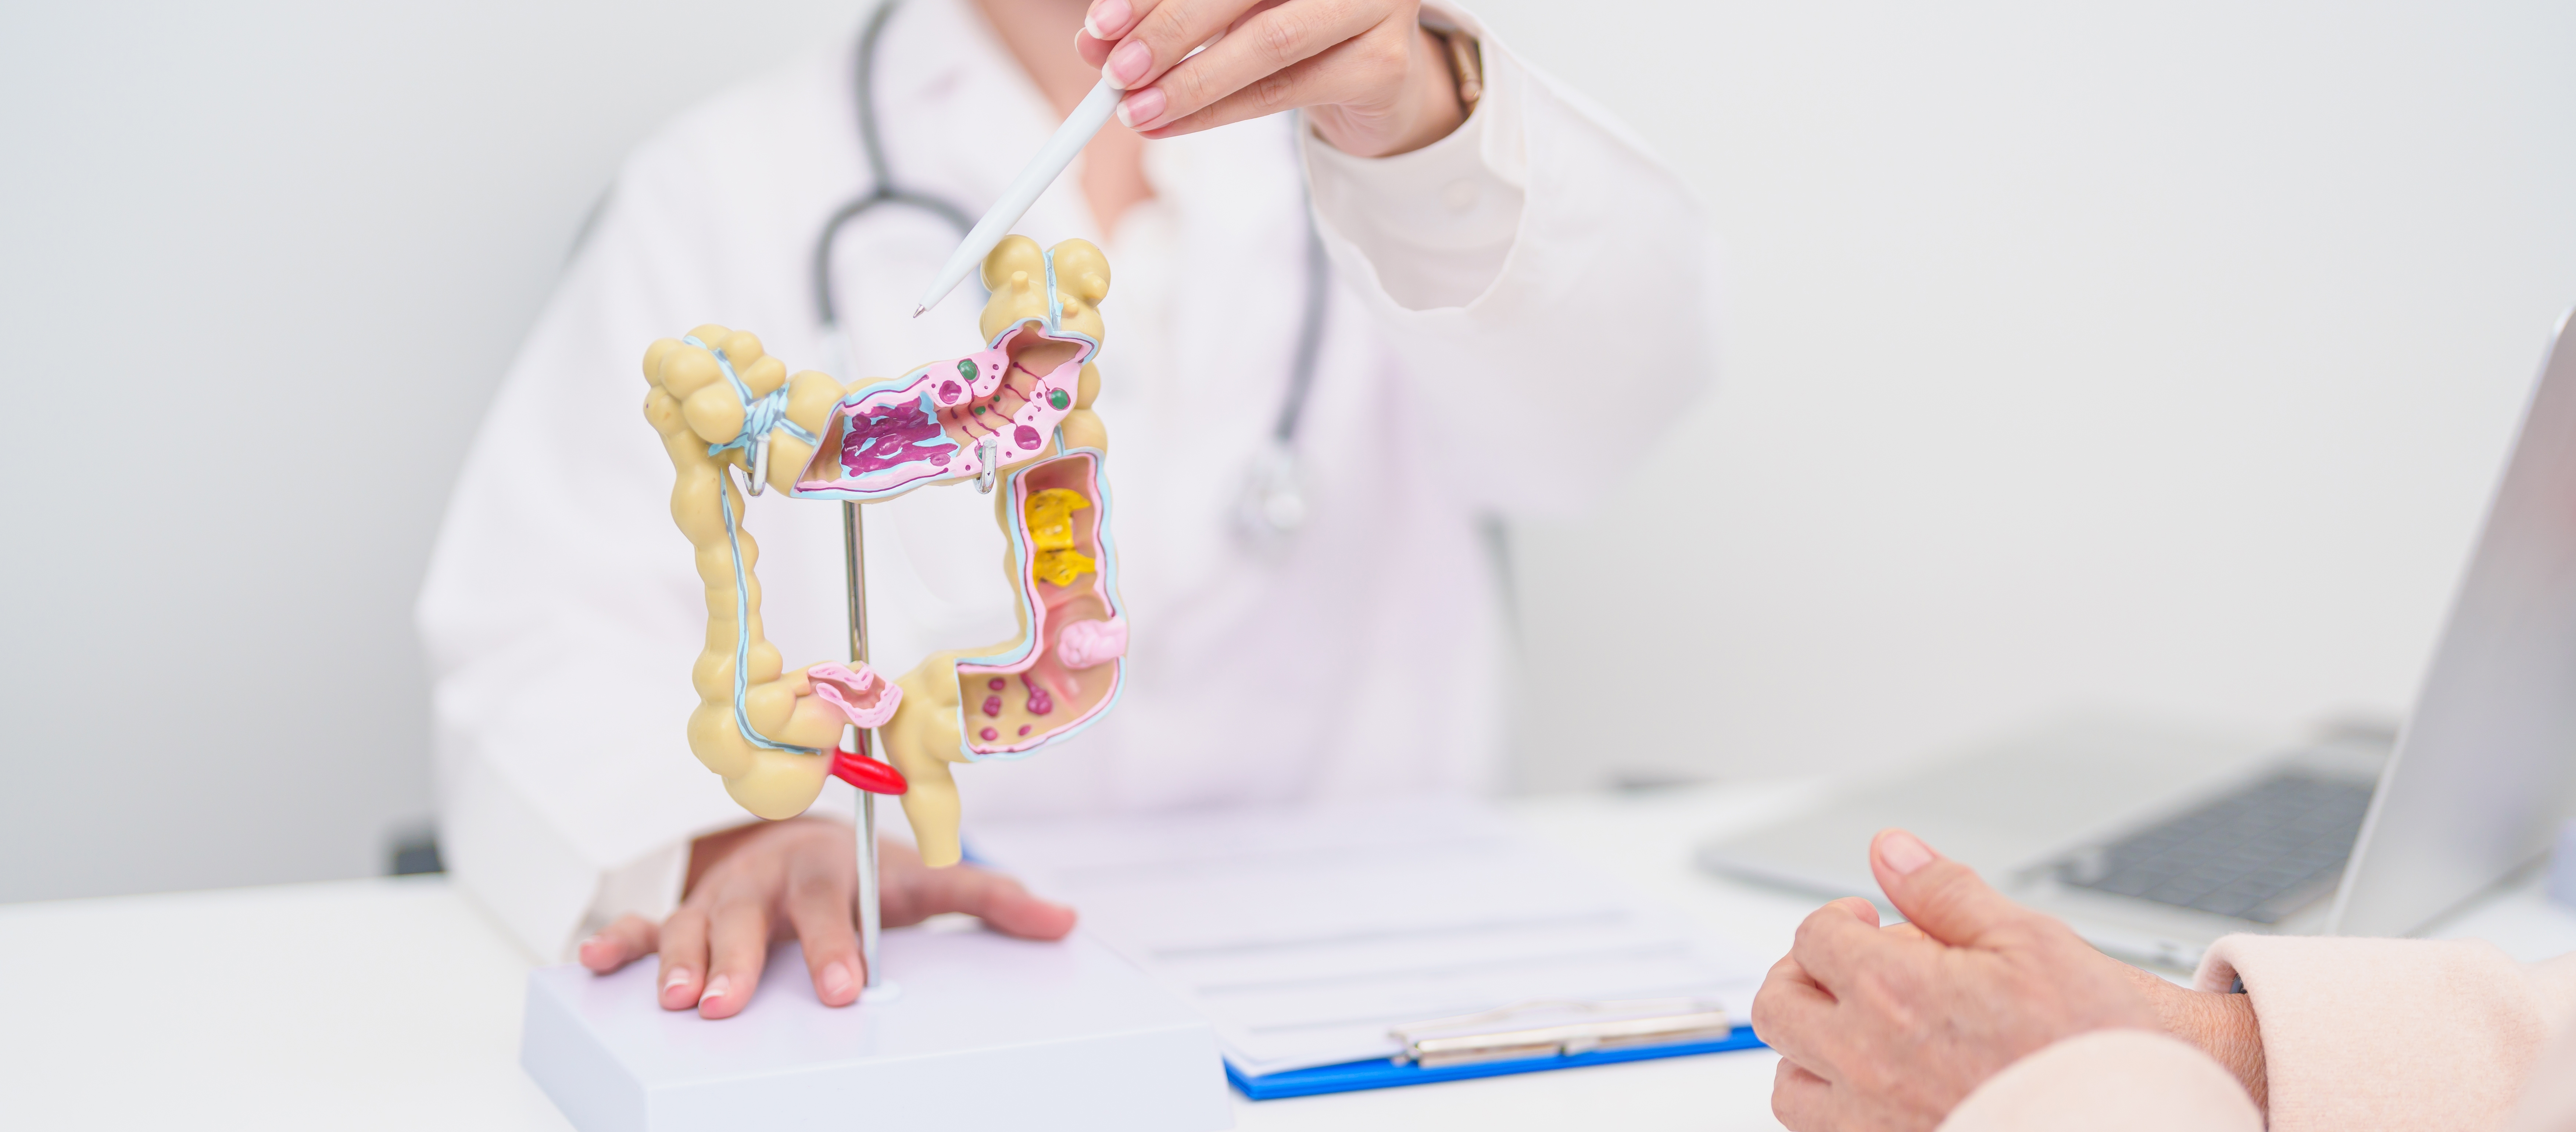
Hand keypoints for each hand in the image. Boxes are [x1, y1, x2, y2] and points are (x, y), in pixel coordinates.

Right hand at [575, 818, 1076, 1018]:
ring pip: (691, 924)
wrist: (805, 839)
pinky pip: (642, 923)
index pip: (833, 910)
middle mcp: (767, 882)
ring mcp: (719, 896)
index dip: (836, 947)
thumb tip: (1064, 922)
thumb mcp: (925, 883)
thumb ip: (989, 902)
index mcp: (827, 872)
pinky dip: (618, 942)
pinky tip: (593, 964)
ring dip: (676, 960)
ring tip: (671, 1001)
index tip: (843, 988)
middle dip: (738, 962)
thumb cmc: (866, 873)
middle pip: (750, 920)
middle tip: (725, 1004)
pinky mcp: (684, 913)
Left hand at [1075, 0, 1465, 156]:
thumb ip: (1168, 17)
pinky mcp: (1383, 62)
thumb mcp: (1227, 10)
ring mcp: (1374, 4)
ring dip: (1192, 83)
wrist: (1376, 73)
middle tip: (1116, 72)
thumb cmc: (1292, 23)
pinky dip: (1220, 112)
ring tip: (1136, 111)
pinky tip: (1172, 125)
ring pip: (1268, 43)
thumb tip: (1098, 41)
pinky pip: (1287, 90)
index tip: (1102, 24)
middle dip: (1169, 32)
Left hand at [1749, 829, 2161, 1130]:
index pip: (1814, 939)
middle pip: (1779, 1008)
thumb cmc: (2092, 1042)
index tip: (1866, 922)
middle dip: (1802, 976)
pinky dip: (1834, 1107)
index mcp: (1893, 992)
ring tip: (1857, 1031)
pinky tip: (1877, 1086)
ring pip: (1790, 1083)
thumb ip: (1946, 892)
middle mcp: (1867, 1061)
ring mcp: (1873, 1120)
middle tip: (1844, 968)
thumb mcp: (2029, 940)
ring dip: (1808, 1049)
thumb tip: (1891, 849)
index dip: (1838, 920)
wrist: (2129, 1122)